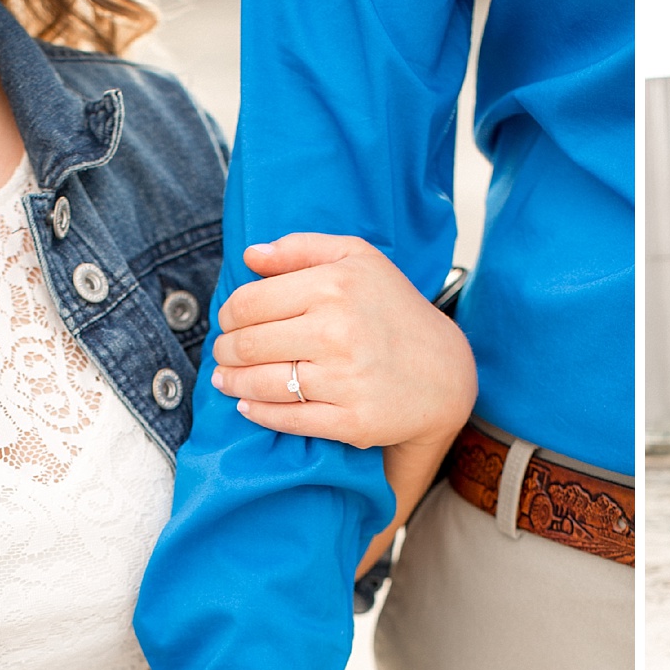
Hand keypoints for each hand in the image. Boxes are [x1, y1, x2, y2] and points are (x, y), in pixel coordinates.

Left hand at [210, 233, 476, 451]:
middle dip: (225, 351)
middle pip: (247, 345)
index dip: (228, 315)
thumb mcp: (359, 259)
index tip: (230, 323)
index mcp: (333, 287)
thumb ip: (301, 248)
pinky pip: (288, 419)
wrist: (445, 372)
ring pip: (261, 384)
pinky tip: (249, 406)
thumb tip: (249, 257)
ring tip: (227, 380)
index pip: (248, 303)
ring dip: (233, 383)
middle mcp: (337, 332)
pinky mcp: (353, 421)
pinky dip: (259, 414)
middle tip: (224, 354)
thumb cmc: (395, 310)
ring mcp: (345, 380)